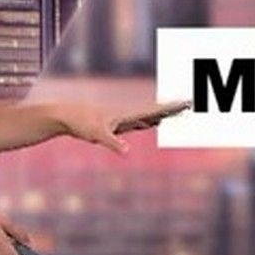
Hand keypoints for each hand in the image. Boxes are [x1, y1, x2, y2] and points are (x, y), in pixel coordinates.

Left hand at [56, 99, 191, 154]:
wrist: (65, 116)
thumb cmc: (81, 124)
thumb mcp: (98, 135)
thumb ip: (113, 143)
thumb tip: (126, 152)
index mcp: (127, 114)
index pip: (153, 110)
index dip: (170, 107)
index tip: (185, 102)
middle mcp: (127, 114)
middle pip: (155, 110)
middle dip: (172, 108)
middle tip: (189, 103)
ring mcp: (123, 119)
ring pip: (149, 115)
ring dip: (164, 113)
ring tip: (179, 110)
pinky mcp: (117, 124)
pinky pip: (140, 122)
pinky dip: (151, 121)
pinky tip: (155, 121)